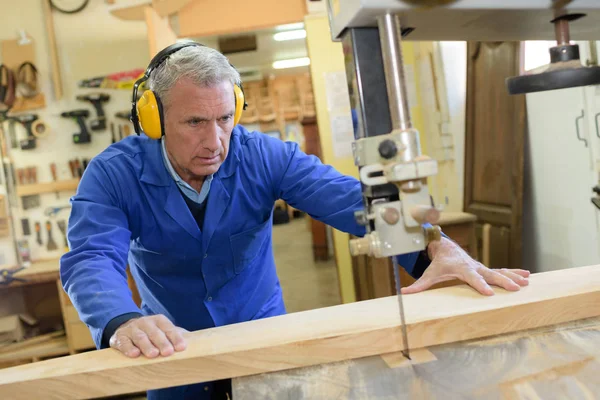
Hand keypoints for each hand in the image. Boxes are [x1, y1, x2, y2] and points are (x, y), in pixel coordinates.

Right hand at [109, 315, 187, 357]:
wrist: (125, 327)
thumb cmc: (150, 332)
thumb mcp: (163, 330)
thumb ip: (176, 334)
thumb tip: (195, 340)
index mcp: (159, 320)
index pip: (169, 328)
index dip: (175, 338)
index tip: (181, 348)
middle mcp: (146, 322)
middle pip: (155, 332)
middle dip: (162, 342)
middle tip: (168, 352)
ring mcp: (132, 329)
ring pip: (140, 337)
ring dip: (147, 346)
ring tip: (153, 354)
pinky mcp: (120, 337)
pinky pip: (124, 342)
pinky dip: (129, 348)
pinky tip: (134, 354)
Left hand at [401, 237, 529, 295]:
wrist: (447, 248)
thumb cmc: (439, 262)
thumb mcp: (429, 273)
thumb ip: (419, 285)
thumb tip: (404, 293)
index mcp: (462, 268)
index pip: (472, 278)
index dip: (479, 285)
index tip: (489, 293)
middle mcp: (474, 266)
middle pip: (490, 274)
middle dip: (503, 281)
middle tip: (516, 288)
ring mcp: (482, 267)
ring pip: (499, 271)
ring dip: (513, 276)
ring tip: (527, 282)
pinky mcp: (486, 269)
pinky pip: (502, 271)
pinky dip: (515, 272)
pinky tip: (528, 277)